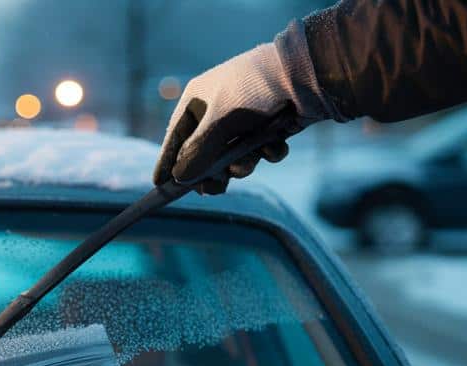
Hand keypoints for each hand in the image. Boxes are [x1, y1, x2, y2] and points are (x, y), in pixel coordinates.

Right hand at [154, 22, 334, 193]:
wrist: (306, 75)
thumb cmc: (252, 92)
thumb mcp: (218, 124)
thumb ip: (196, 154)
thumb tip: (179, 179)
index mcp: (198, 100)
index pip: (175, 137)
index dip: (168, 162)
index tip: (160, 186)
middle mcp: (218, 110)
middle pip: (205, 154)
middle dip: (212, 172)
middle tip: (213, 189)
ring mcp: (245, 120)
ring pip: (234, 157)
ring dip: (242, 165)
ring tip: (250, 162)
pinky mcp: (270, 127)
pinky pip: (261, 151)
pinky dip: (267, 152)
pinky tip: (275, 145)